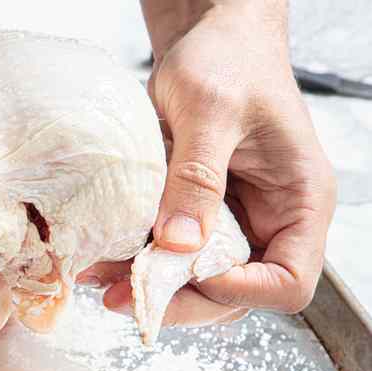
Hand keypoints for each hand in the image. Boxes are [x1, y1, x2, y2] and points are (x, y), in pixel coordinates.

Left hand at [81, 0, 334, 327]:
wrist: (209, 39)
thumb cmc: (227, 61)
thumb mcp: (210, 112)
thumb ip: (196, 177)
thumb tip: (179, 243)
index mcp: (298, 201)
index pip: (289, 282)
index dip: (241, 292)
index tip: (188, 275)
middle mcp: (270, 223)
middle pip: (236, 298)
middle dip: (179, 302)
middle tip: (122, 297)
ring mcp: (233, 225)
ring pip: (197, 287)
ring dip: (150, 291)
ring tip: (101, 279)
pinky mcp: (196, 221)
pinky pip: (170, 261)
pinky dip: (137, 268)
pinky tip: (103, 261)